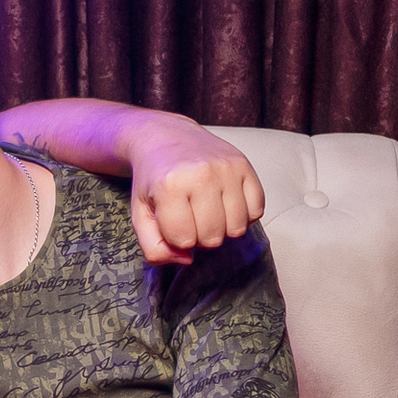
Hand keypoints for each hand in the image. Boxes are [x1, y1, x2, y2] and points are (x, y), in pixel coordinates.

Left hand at [126, 114, 263, 264]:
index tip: (171, 221)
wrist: (166, 138)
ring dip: (223, 228)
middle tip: (190, 217)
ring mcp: (226, 168)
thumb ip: (154, 248)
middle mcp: (202, 174)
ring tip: (208, 211)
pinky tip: (226, 204)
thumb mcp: (140, 216)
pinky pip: (257, 211)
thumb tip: (188, 259)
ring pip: (238, 228)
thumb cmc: (152, 182)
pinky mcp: (245, 165)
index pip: (185, 241)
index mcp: (170, 187)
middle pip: (214, 238)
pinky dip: (243, 215)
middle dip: (200, 236)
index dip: (176, 237)